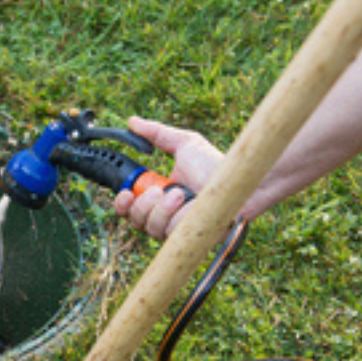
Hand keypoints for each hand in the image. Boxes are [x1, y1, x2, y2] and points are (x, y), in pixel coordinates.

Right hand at [113, 116, 224, 239]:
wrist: (239, 179)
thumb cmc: (216, 164)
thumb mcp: (183, 144)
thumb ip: (156, 133)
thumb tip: (132, 121)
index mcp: (159, 196)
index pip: (130, 208)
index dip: (122, 203)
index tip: (126, 193)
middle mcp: (164, 215)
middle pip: (134, 221)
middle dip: (140, 205)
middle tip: (158, 191)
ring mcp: (176, 230)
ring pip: (150, 227)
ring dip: (160, 210)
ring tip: (179, 194)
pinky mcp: (189, 239)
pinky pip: (169, 233)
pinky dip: (176, 217)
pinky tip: (190, 205)